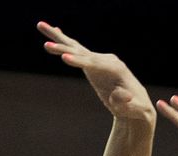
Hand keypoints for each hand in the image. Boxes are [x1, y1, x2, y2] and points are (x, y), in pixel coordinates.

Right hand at [38, 21, 154, 125]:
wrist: (137, 105)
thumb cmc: (134, 108)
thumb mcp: (132, 108)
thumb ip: (126, 102)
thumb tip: (124, 96)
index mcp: (115, 69)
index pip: (93, 63)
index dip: (78, 61)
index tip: (64, 58)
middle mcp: (107, 60)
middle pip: (82, 53)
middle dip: (64, 49)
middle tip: (46, 46)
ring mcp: (100, 60)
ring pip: (76, 47)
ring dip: (58, 38)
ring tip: (41, 25)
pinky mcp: (93, 63)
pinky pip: (77, 50)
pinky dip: (64, 41)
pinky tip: (54, 30)